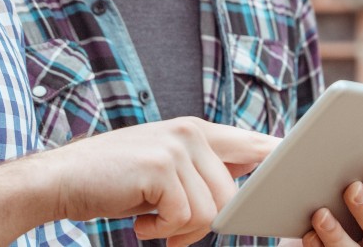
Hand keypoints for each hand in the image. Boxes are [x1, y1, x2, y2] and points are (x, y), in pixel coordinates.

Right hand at [43, 117, 278, 245]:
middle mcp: (191, 132)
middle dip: (203, 225)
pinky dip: (162, 230)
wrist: (61, 180)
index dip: (279, 157)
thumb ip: (202, 171)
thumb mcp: (164, 169)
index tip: (301, 162)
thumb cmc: (114, 182)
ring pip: (210, 211)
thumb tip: (241, 191)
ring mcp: (176, 147)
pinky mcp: (162, 167)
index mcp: (196, 131)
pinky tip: (139, 220)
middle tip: (168, 228)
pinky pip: (185, 217)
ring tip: (149, 220)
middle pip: (232, 197)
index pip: (253, 143)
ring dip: (179, 230)